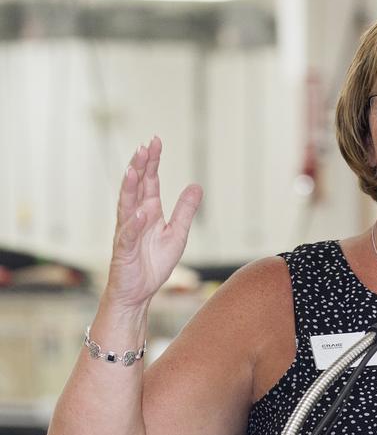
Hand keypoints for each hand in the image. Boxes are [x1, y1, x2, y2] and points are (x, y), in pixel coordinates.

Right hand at [106, 136, 202, 309]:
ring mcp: (126, 232)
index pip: (149, 182)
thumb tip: (196, 186)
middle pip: (136, 187)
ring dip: (130, 187)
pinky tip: (141, 212)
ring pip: (126, 205)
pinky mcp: (123, 251)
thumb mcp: (177, 234)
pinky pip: (128, 235)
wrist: (138, 293)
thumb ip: (185, 211)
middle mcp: (134, 218)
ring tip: (134, 169)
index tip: (155, 141)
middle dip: (139, 167)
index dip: (152, 162)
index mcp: (148, 212)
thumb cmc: (153, 263)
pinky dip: (134, 224)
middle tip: (144, 147)